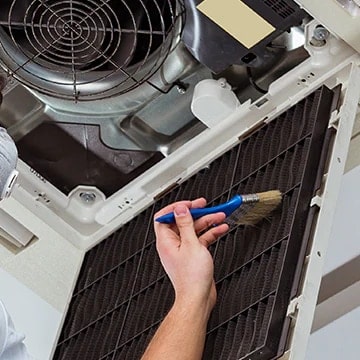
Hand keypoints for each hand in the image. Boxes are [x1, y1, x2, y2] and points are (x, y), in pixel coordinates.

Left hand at [154, 198, 228, 312]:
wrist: (198, 298)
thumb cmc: (191, 278)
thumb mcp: (190, 245)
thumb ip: (185, 224)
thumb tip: (180, 209)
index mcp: (166, 241)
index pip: (164, 216)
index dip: (176, 207)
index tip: (189, 203)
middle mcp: (173, 244)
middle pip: (182, 221)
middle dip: (195, 212)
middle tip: (205, 205)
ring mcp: (183, 249)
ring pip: (194, 229)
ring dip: (207, 221)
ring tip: (219, 215)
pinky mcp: (193, 255)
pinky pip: (201, 239)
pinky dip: (210, 233)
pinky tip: (220, 228)